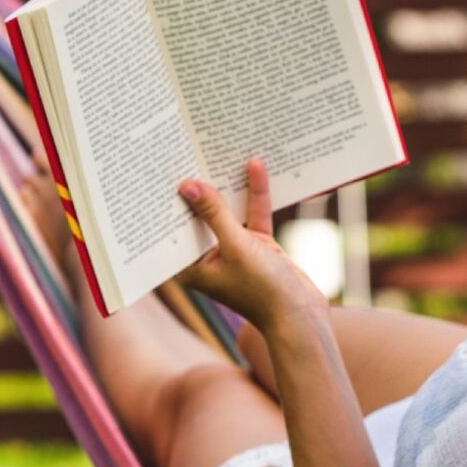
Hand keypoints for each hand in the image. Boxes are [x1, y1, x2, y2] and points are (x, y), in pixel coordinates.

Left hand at [175, 158, 326, 331]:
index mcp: (191, 267)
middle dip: (201, 187)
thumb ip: (214, 214)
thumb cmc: (263, 290)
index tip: (164, 169)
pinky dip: (255, 195)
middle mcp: (209, 258)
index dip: (170, 200)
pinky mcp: (259, 247)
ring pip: (229, 212)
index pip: (175, 227)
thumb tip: (189, 186)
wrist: (302, 316)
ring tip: (221, 152)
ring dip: (230, 187)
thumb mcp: (237, 246)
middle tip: (189, 151)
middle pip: (201, 215)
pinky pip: (253, 215)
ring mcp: (235, 251)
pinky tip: (255, 167)